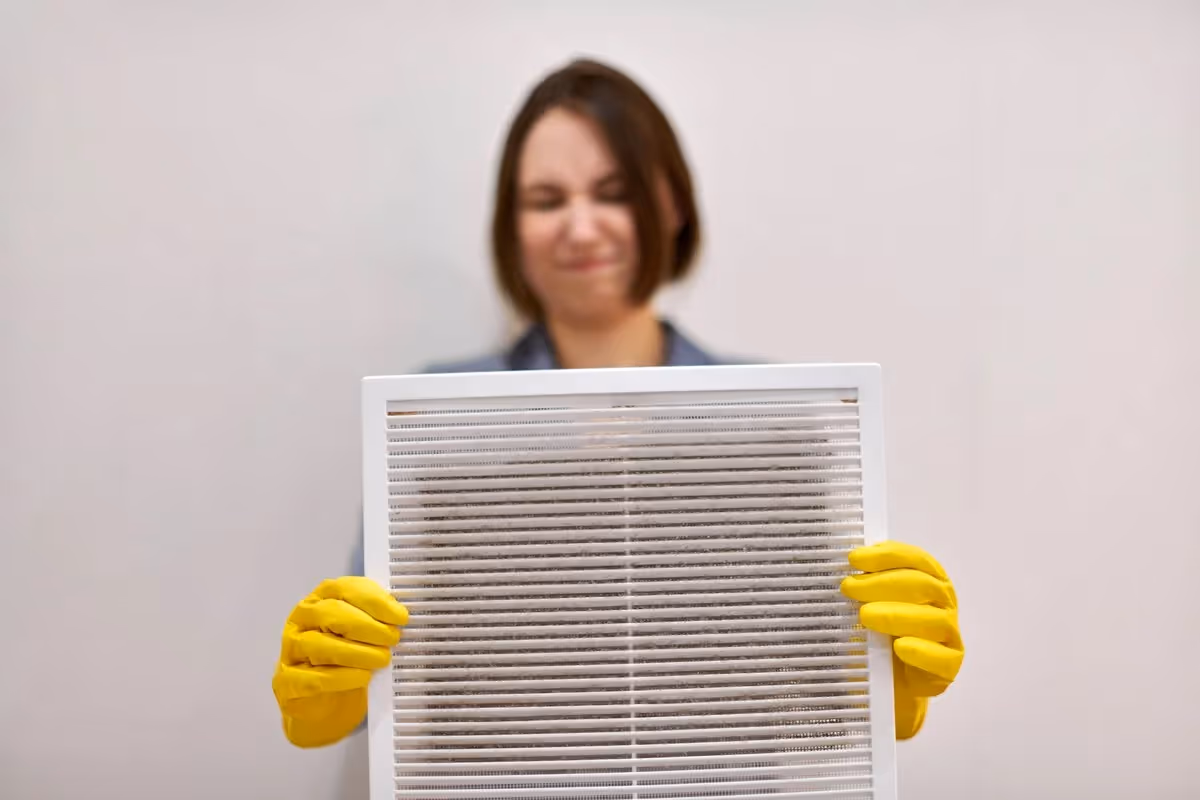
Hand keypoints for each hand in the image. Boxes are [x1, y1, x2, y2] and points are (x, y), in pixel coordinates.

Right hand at [271, 577, 408, 747]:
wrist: (323, 702)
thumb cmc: (345, 659)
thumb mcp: (362, 633)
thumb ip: (376, 619)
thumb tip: (401, 615)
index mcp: (320, 599)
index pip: (345, 589)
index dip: (375, 600)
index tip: (400, 616)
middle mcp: (301, 619)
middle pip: (331, 613)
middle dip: (368, 625)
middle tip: (393, 638)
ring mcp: (291, 650)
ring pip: (319, 644)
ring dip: (357, 652)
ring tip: (381, 659)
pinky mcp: (287, 681)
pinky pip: (313, 678)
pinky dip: (341, 678)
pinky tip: (362, 677)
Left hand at [840, 541, 962, 738]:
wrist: (890, 682)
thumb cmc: (881, 636)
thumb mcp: (870, 606)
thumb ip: (864, 586)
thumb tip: (841, 570)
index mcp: (930, 581)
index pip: (916, 560)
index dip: (886, 555)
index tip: (854, 559)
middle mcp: (943, 605)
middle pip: (923, 585)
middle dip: (882, 582)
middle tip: (849, 587)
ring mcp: (949, 636)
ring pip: (934, 620)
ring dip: (896, 614)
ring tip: (865, 615)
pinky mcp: (948, 668)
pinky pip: (941, 658)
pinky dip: (920, 650)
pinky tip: (898, 646)